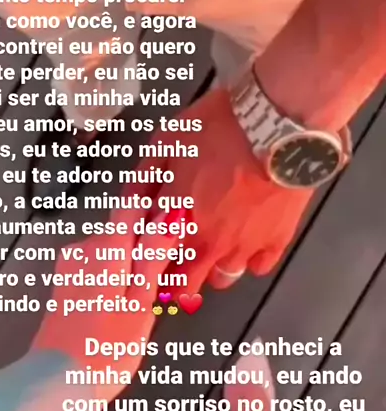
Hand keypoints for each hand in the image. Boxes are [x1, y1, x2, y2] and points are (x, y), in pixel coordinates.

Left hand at [33, 208, 175, 389]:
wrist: (56, 386)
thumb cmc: (106, 352)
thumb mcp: (141, 304)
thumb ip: (154, 257)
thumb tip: (170, 216)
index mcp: (106, 248)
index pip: (134, 204)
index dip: (158, 206)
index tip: (176, 224)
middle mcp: (82, 249)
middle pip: (124, 230)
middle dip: (148, 246)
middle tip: (169, 282)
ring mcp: (70, 268)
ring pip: (112, 252)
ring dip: (132, 267)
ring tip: (148, 304)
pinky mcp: (64, 286)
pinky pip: (98, 270)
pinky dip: (115, 281)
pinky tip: (124, 310)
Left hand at [123, 88, 312, 293]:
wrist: (278, 123)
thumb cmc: (218, 127)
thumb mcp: (167, 142)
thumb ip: (145, 179)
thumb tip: (132, 206)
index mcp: (176, 223)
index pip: (153, 267)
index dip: (149, 269)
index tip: (149, 263)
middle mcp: (208, 245)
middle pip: (186, 287)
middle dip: (177, 282)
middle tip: (178, 267)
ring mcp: (244, 247)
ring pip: (222, 279)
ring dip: (213, 268)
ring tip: (215, 247)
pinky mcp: (276, 242)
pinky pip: (259, 266)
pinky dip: (251, 258)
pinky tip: (249, 241)